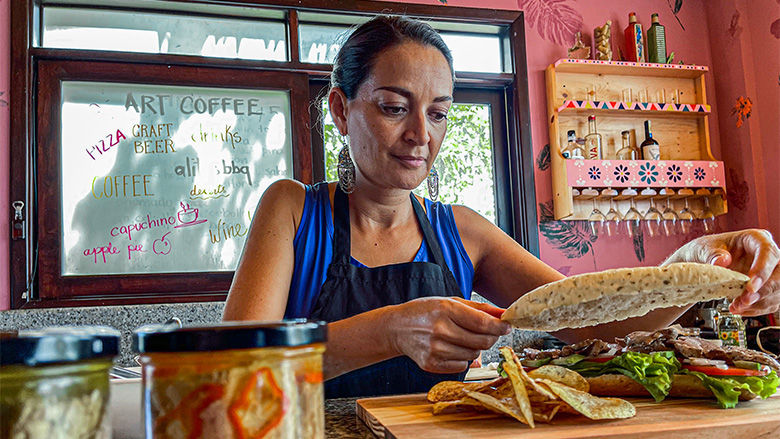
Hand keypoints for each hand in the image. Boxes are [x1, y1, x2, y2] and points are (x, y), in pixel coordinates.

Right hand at [386, 297, 510, 373]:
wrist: (397, 328)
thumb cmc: (426, 312)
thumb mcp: (450, 302)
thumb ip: (479, 308)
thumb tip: (504, 313)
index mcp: (445, 310)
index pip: (482, 323)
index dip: (499, 326)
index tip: (507, 326)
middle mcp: (440, 330)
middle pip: (482, 341)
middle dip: (491, 337)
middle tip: (488, 332)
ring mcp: (435, 350)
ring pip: (474, 354)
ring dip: (475, 347)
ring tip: (463, 337)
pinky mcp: (432, 364)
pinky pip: (462, 365)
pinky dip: (463, 357)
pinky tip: (452, 347)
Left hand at [669, 229, 779, 315]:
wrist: (703, 262)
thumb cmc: (707, 251)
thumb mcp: (704, 249)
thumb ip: (712, 254)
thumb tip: (722, 261)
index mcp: (756, 239)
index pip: (768, 252)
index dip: (762, 270)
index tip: (750, 286)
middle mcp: (768, 255)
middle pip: (778, 274)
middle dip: (763, 291)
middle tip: (744, 300)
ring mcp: (770, 272)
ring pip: (777, 290)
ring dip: (758, 303)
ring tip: (737, 306)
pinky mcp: (767, 287)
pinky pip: (770, 301)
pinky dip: (756, 308)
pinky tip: (740, 308)